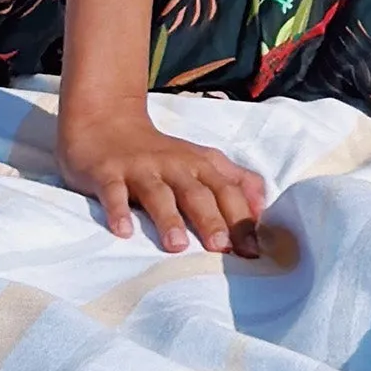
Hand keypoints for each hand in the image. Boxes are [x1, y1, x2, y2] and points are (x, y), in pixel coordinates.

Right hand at [57, 100, 266, 253]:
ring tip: (177, 246)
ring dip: (168, 218)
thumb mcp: (201, 161)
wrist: (108, 121)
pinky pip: (113, 192)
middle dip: (211, 219)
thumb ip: (234, 181)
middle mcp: (174, 164)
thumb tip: (263, 208)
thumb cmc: (162, 154)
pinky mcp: (108, 173)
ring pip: (157, 193)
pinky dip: (118, 210)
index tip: (254, 248)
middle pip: (196, 192)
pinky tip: (123, 231)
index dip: (242, 217)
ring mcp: (140, 168)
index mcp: (200, 163)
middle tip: (222, 248)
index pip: (227, 189)